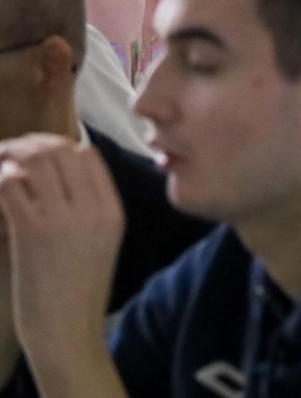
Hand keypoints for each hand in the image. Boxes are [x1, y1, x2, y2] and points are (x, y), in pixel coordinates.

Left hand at [0, 136, 122, 365]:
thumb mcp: (102, 245)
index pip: (87, 154)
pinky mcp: (31, 233)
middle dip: (28, 146)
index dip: (57, 146)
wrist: (68, 333)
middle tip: (6, 155)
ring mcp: (63, 219)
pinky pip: (9, 187)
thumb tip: (62, 183)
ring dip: (8, 159)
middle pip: (59, 151)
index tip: (35, 154)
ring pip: (33, 162)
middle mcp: (92, 209)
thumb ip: (90, 211)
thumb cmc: (79, 294)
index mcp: (112, 210)